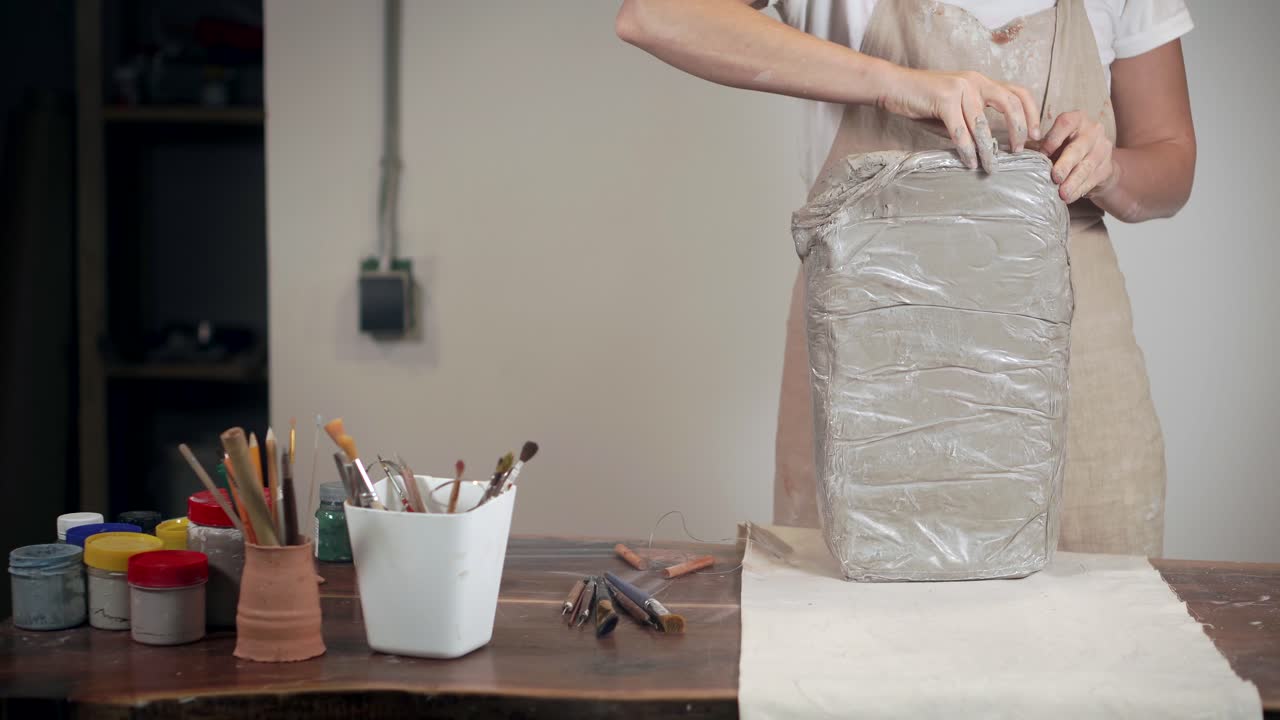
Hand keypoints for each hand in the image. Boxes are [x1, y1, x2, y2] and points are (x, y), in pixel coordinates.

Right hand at [877, 67, 1040, 171]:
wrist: (893, 86)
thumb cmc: (923, 101)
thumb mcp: (954, 109)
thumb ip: (972, 122)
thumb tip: (989, 148)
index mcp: (981, 82)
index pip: (1018, 92)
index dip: (1031, 113)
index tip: (1035, 135)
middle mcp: (975, 81)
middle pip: (1010, 103)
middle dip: (1019, 129)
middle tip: (1020, 150)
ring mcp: (960, 88)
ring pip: (983, 124)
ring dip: (988, 149)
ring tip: (991, 167)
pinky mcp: (944, 98)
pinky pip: (961, 130)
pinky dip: (967, 150)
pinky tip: (969, 162)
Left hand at [1039, 110, 1116, 203]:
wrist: (1096, 163)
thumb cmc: (1067, 150)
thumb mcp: (1054, 144)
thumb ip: (1040, 146)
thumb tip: (1016, 154)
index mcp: (1076, 119)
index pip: (1065, 123)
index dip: (1053, 138)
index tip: (1043, 153)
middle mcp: (1093, 131)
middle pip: (1078, 147)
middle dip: (1065, 164)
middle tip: (1055, 177)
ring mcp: (1103, 149)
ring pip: (1086, 166)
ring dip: (1073, 182)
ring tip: (1062, 194)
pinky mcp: (1107, 167)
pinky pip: (1092, 179)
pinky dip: (1079, 189)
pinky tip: (1069, 197)